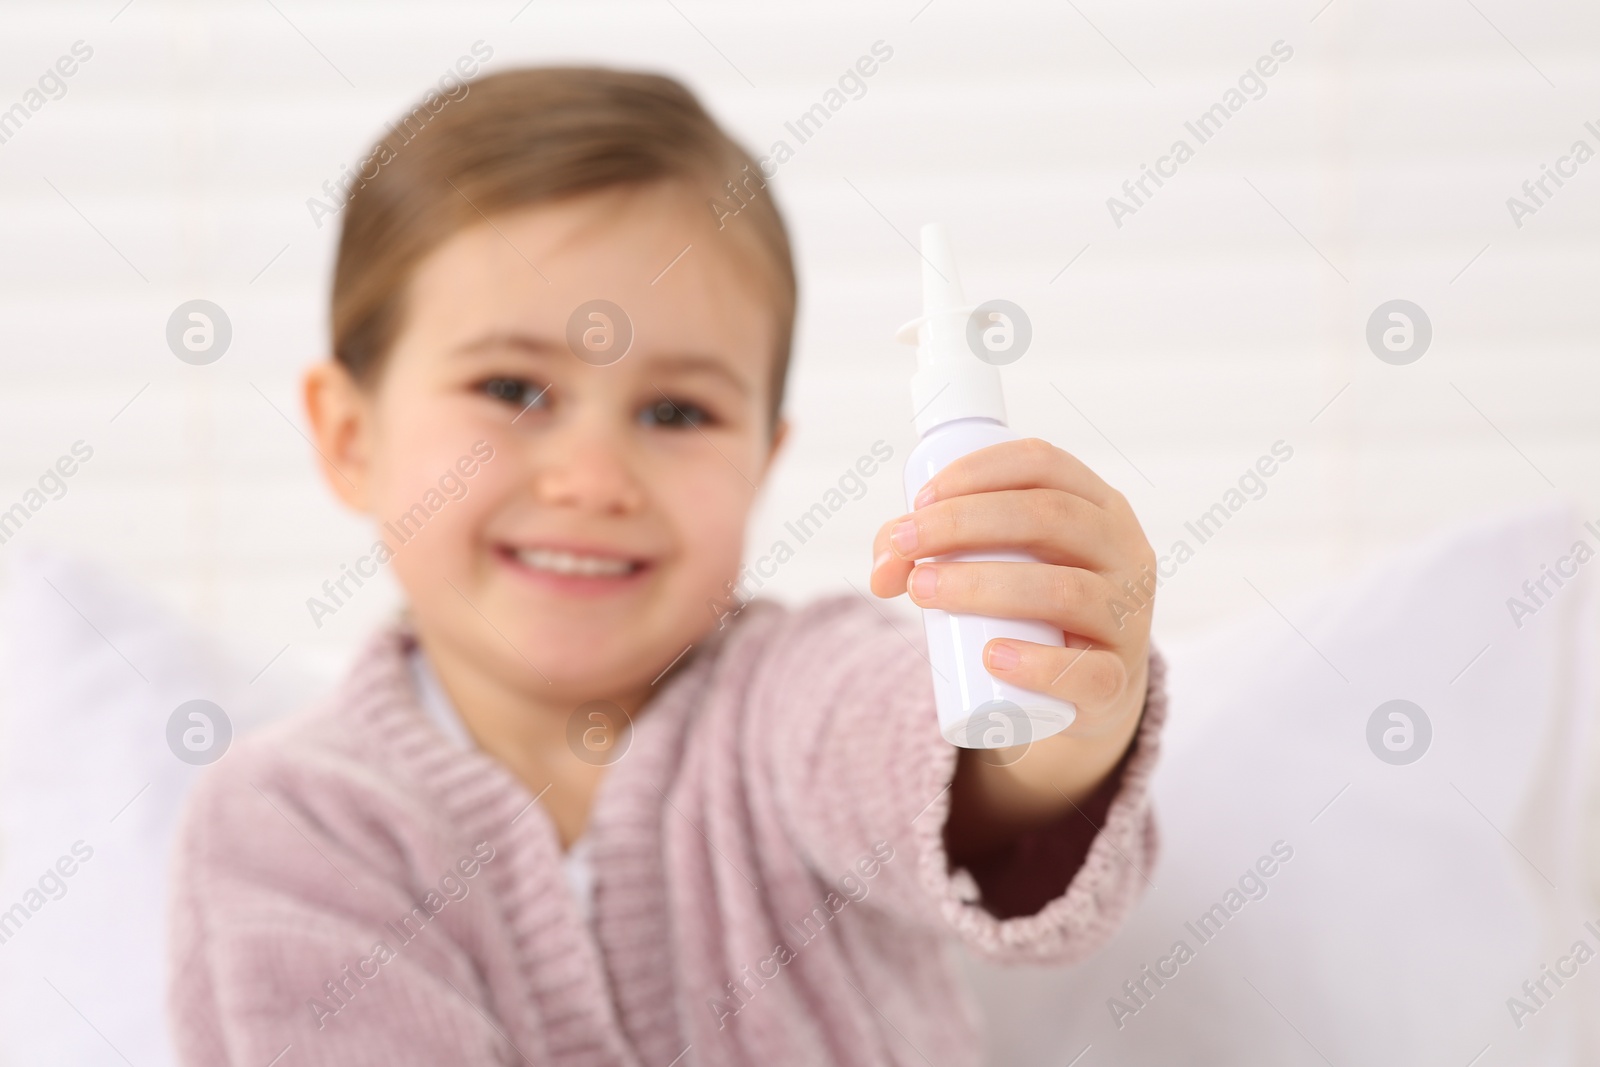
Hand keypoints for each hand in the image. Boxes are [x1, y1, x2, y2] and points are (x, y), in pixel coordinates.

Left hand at [869, 438, 1155, 855]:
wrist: (1083, 690)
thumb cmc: (1027, 607)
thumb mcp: (995, 563)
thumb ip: (930, 550)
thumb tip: (881, 571)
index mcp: (1097, 504)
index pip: (1042, 462)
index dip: (977, 472)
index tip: (919, 502)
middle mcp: (1124, 550)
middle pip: (1048, 516)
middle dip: (963, 524)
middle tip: (906, 548)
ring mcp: (1128, 616)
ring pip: (1065, 589)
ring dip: (983, 586)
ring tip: (922, 592)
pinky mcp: (1118, 680)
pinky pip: (1089, 672)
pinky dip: (1036, 664)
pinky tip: (993, 656)